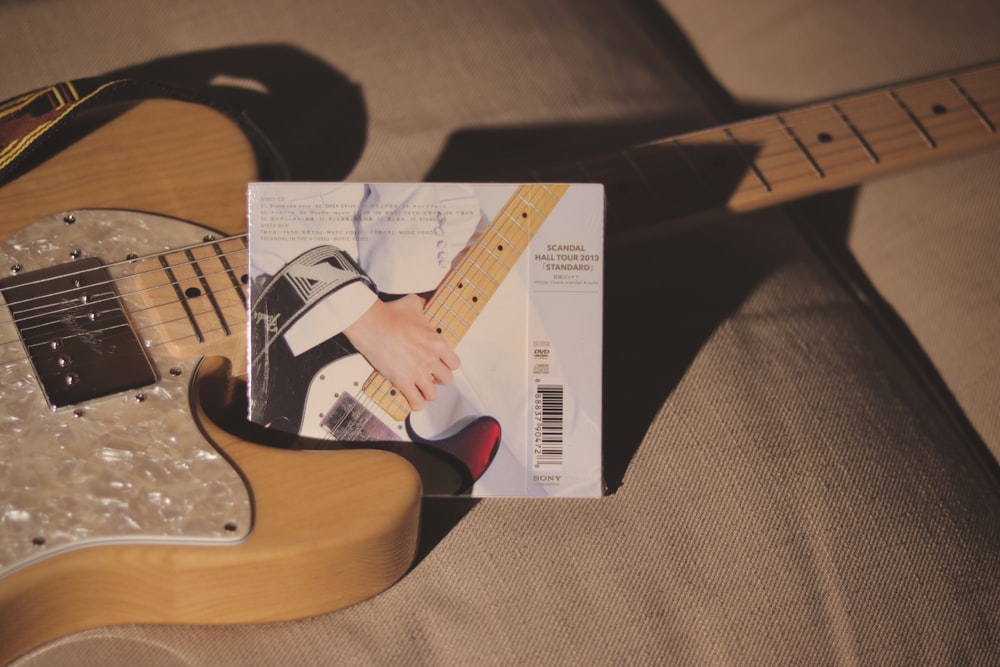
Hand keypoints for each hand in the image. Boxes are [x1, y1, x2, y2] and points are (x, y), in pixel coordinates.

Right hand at [343, 294, 459, 410]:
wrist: (371, 324)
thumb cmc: (390, 314)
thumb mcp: (412, 304)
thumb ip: (422, 305)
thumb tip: (422, 303)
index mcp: (437, 343)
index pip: (455, 363)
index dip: (448, 365)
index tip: (441, 365)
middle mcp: (430, 360)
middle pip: (447, 380)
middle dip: (439, 379)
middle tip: (430, 377)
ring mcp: (418, 372)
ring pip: (433, 394)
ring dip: (427, 393)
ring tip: (421, 390)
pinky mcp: (402, 381)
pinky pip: (416, 402)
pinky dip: (416, 404)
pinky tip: (413, 402)